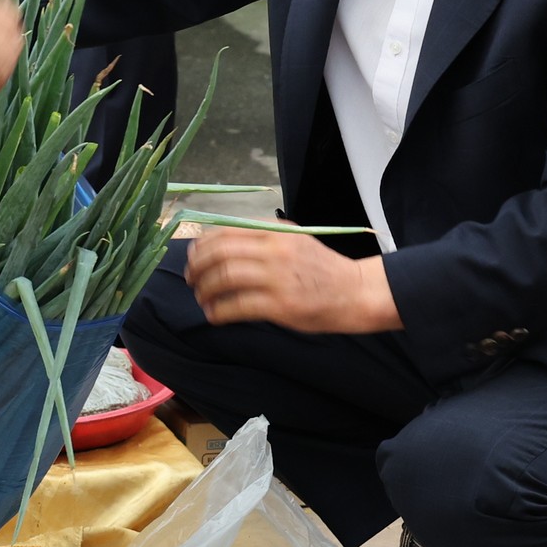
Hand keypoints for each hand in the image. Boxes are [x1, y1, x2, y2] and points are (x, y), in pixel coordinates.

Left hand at [186, 230, 400, 333]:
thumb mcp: (294, 240)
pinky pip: (237, 306)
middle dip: (197, 267)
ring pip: (224, 278)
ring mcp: (277, 277)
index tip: (194, 257)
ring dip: (205, 290)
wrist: (355, 292)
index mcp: (276, 231)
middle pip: (219, 253)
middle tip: (192, 279)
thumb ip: (262, 238)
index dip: (202, 245)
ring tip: (202, 298)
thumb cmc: (322, 268)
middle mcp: (274, 250)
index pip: (225, 231)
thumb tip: (221, 245)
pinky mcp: (280, 305)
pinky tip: (214, 316)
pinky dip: (219, 311)